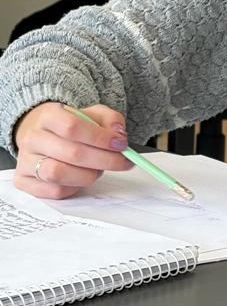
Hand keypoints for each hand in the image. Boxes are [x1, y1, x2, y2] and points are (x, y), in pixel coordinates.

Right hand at [13, 102, 133, 198]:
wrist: (44, 134)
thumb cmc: (71, 126)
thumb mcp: (93, 114)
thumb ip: (110, 119)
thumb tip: (118, 135)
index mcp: (48, 116)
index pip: (72, 127)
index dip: (101, 138)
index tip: (121, 144)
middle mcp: (33, 138)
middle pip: (71, 153)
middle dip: (104, 160)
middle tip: (122, 161)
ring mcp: (25, 161)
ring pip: (59, 174)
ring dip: (88, 175)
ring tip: (99, 169)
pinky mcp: (25, 181)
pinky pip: (54, 190)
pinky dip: (75, 187)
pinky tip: (82, 178)